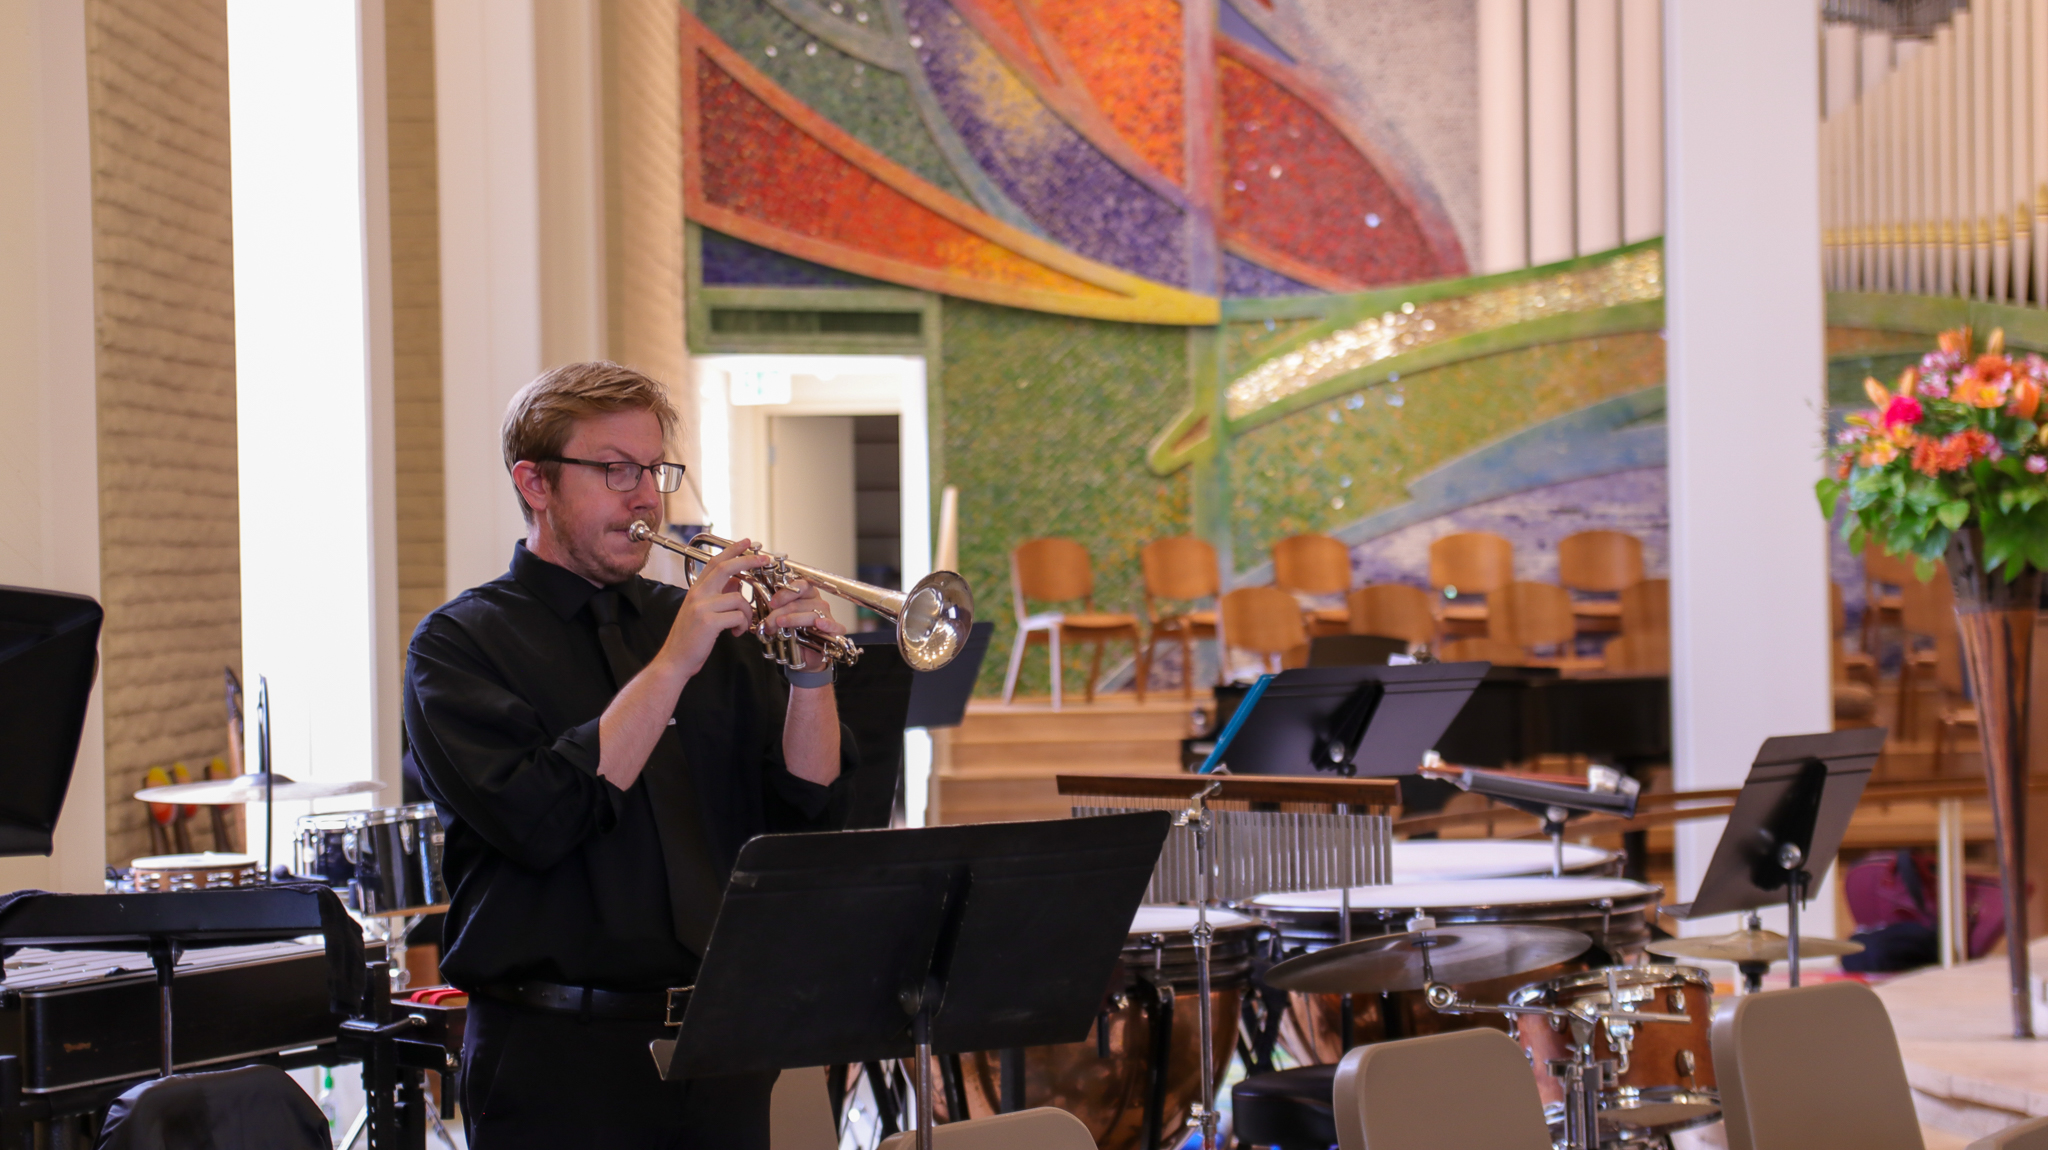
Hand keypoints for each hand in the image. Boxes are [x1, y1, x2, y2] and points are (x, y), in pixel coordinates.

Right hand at [660, 538, 771, 677]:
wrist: (675, 659)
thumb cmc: (691, 637)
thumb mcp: (703, 611)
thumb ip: (719, 594)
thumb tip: (738, 581)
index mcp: (696, 590)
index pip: (715, 562)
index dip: (732, 550)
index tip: (746, 542)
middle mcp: (697, 594)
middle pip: (726, 568)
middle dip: (748, 561)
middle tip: (764, 559)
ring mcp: (702, 607)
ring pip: (739, 598)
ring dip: (747, 612)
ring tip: (742, 625)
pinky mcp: (708, 621)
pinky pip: (738, 616)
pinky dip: (742, 625)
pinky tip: (736, 632)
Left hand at [761, 578, 845, 672]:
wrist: (804, 655)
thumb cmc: (794, 635)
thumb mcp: (780, 622)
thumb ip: (772, 614)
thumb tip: (757, 614)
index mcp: (806, 595)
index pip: (800, 585)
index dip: (786, 592)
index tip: (772, 603)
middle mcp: (818, 603)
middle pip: (800, 602)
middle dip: (781, 611)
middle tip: (770, 622)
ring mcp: (827, 616)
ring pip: (812, 613)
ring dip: (794, 619)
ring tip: (780, 624)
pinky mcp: (834, 631)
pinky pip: (833, 625)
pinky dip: (827, 624)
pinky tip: (818, 624)